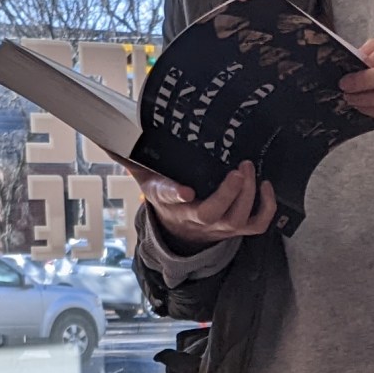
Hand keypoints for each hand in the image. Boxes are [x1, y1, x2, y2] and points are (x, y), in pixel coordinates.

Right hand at [131, 158, 276, 245]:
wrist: (181, 232)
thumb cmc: (167, 198)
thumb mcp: (146, 179)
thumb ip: (131, 158)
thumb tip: (107, 140)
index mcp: (172, 203)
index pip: (171, 199)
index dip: (177, 195)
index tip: (185, 190)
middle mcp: (198, 218)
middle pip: (214, 213)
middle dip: (229, 193)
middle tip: (239, 168)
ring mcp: (220, 226)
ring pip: (238, 218)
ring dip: (248, 195)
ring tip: (249, 168)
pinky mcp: (237, 228)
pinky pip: (257, 225)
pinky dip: (267, 208)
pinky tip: (266, 186)